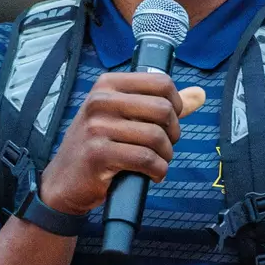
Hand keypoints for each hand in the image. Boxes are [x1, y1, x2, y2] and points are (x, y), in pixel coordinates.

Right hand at [40, 76, 205, 215]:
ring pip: (156, 137)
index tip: (169, 124)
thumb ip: (162, 105)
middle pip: (163, 109)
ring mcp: (96, 126)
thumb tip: (200, 94)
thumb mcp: (124, 118)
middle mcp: (100, 101)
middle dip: (173, 134)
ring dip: (165, 157)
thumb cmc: (98, 147)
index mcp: (108, 85)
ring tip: (157, 164)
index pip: (161, 82)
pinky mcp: (98, 153)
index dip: (176, 106)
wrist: (64, 181)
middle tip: (164, 148)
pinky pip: (145, 159)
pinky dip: (157, 171)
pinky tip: (151, 175)